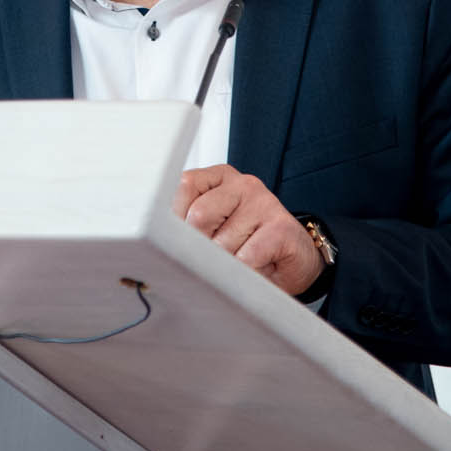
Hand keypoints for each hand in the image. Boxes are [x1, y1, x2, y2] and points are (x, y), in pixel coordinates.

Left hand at [174, 164, 321, 296]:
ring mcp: (264, 202)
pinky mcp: (281, 227)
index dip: (176, 220)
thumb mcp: (212, 230)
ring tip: (239, 263)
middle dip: (200, 247)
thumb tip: (157, 239)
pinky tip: (255, 269)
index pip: (184, 186)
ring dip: (226, 265)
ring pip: (222, 243)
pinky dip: (245, 272)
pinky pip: (247, 257)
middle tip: (213, 259)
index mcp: (219, 178)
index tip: (179, 240)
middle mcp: (242, 183)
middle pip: (198, 216)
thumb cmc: (246, 245)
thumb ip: (187, 225)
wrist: (293, 261)